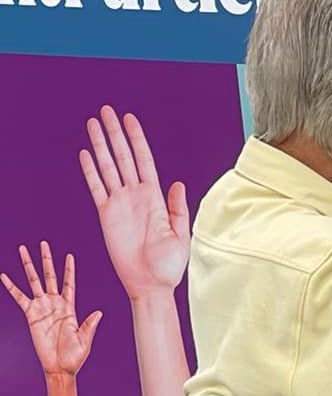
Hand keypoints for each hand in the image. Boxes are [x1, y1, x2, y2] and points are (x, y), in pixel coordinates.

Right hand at [3, 242, 101, 377]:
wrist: (59, 367)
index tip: (69, 255)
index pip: (70, 282)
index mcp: (70, 306)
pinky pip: (19, 298)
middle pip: (49, 276)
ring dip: (28, 266)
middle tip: (42, 243)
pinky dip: (11, 287)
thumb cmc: (75, 355)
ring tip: (22, 250)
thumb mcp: (85, 339)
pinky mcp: (30, 316)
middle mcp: (55, 303)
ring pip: (33, 282)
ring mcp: (42, 308)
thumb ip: (90, 325)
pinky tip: (4, 276)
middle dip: (46, 260)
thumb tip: (99, 312)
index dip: (69, 269)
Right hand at [80, 106, 189, 302]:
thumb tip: (177, 183)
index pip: (144, 160)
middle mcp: (136, 195)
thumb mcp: (181, 234)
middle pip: (123, 157)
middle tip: (106, 111)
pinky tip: (86, 154)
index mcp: (156, 197)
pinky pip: (96, 189)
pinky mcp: (106, 216)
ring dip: (100, 145)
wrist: (151, 284)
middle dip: (115, 133)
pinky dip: (90, 171)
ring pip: (107, 167)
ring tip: (92, 124)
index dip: (137, 139)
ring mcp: (120, 204)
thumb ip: (177, 208)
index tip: (129, 119)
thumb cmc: (169, 264)